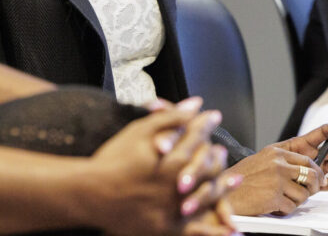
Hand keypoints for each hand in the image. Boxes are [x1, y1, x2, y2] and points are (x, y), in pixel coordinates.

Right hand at [89, 106, 239, 235]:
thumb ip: (170, 117)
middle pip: (208, 167)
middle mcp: (180, 184)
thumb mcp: (139, 130)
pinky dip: (215, 231)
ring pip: (208, 197)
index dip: (206, 124)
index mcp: (173, 158)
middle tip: (222, 149)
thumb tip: (195, 104)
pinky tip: (230, 230)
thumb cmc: (113, 159)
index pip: (198, 136)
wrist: (92, 193)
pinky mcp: (168, 227)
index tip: (214, 116)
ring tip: (234, 179)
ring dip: (224, 187)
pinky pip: (198, 231)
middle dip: (217, 155)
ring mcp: (175, 208)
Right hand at [224, 144, 325, 215]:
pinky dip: (284, 210)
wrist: (226, 191)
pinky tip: (272, 205)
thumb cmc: (243, 177)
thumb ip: (282, 161)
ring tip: (281, 198)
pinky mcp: (274, 197)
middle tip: (307, 192)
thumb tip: (307, 169)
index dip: (316, 171)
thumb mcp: (262, 160)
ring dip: (295, 201)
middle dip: (313, 187)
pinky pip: (292, 207)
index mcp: (275, 153)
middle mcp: (278, 164)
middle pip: (312, 176)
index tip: (318, 179)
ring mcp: (277, 180)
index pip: (307, 160)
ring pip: (304, 195)